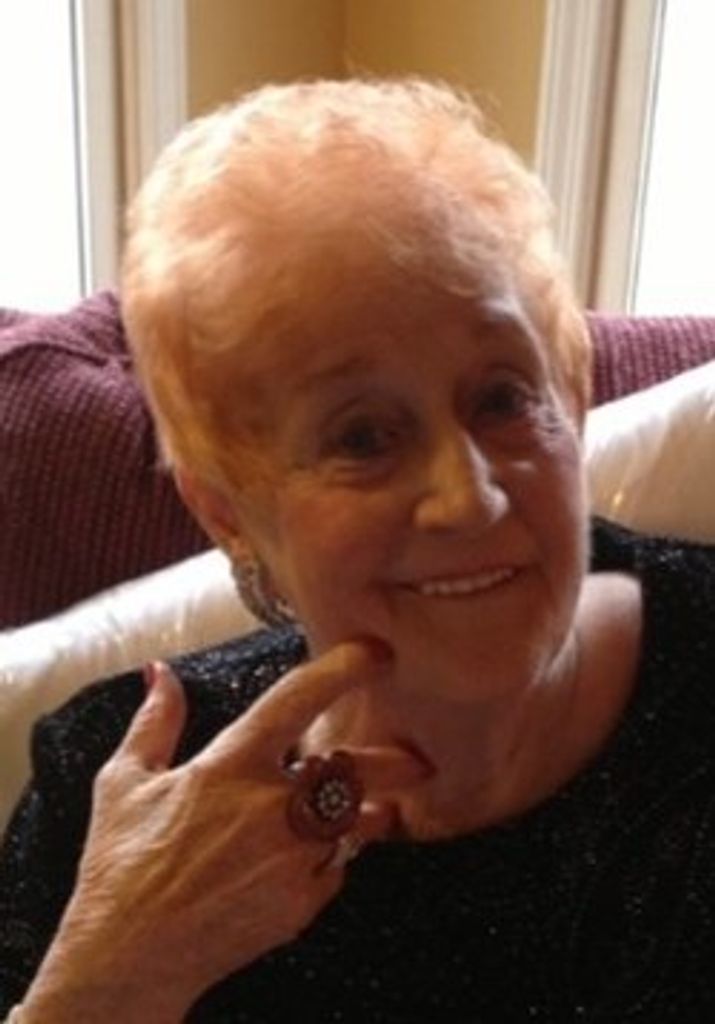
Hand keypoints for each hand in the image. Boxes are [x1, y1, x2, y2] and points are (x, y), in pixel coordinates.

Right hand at [21, 641, 424, 1022]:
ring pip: (354, 821)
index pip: (299, 698)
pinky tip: (314, 860)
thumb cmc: (120, 865)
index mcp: (230, 765)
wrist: (128, 957)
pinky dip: (329, 860)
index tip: (375, 652)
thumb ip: (155, 721)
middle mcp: (272, 806)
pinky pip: (334, 869)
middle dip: (394, 761)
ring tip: (381, 810)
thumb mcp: (124, 782)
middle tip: (418, 760)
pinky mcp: (301, 902)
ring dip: (367, 812)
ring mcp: (292, 857)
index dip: (344, 667)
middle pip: (354, 767)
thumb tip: (161, 673)